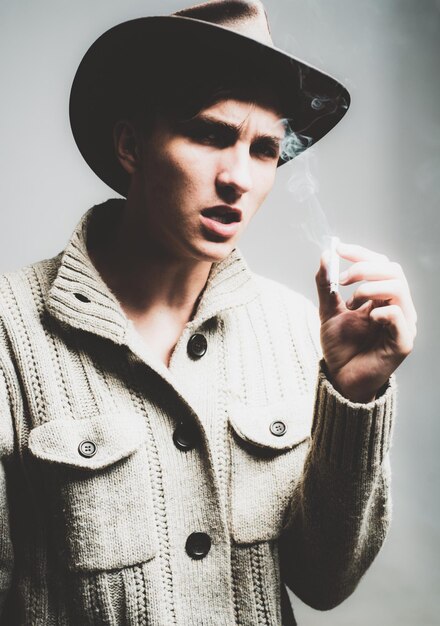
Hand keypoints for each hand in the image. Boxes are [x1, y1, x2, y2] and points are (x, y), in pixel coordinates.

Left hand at [315, 242, 416, 402]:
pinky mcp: (402, 343)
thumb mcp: (328, 311)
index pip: (381, 264)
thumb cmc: (340, 347)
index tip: (338, 249)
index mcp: (383, 297)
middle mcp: (397, 307)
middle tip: (341, 280)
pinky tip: (366, 317)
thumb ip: (326, 286)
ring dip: (369, 287)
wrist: (341, 378)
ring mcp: (402, 324)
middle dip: (364, 268)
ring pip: (398, 288)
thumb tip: (324, 256)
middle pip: (393, 270)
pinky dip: (380, 310)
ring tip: (350, 303)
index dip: (361, 253)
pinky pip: (398, 316)